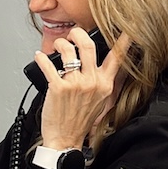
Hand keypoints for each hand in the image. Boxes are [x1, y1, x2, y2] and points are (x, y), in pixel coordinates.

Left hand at [33, 27, 131, 149]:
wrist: (65, 140)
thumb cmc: (79, 122)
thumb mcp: (100, 102)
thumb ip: (102, 82)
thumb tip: (98, 65)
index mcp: (105, 84)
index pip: (118, 58)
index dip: (123, 41)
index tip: (128, 28)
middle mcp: (92, 82)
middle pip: (88, 45)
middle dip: (77, 33)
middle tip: (73, 34)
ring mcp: (75, 84)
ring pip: (67, 50)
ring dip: (59, 43)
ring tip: (57, 46)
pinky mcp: (58, 88)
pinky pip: (47, 64)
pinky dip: (41, 58)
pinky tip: (39, 57)